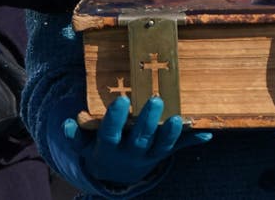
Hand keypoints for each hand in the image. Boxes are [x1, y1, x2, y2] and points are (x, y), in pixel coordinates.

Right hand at [64, 95, 210, 185]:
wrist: (115, 176)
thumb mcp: (84, 147)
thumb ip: (76, 136)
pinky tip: (207, 134)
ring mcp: (149, 156)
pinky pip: (178, 149)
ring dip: (171, 134)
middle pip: (141, 138)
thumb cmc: (98, 149)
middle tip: (156, 100)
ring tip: (179, 118)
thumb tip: (67, 123)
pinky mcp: (162, 155)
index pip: (111, 133)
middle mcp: (131, 153)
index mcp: (109, 147)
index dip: (116, 118)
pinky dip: (192, 141)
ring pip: (162, 146)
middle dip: (148, 121)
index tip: (122, 98)